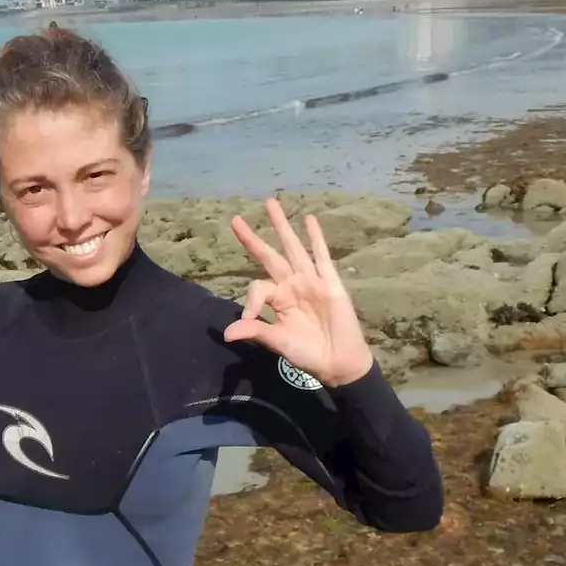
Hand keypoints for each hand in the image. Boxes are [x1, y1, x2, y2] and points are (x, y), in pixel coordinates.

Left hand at [223, 198, 373, 386]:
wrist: (339, 362)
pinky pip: (321, 256)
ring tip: (270, 203)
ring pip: (293, 248)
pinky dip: (315, 238)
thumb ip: (256, 331)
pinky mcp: (330, 282)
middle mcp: (291, 285)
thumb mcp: (278, 341)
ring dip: (281, 226)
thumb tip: (227, 334)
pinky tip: (308, 219)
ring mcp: (311, 280)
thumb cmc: (307, 353)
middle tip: (235, 220)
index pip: (257, 287)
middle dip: (254, 238)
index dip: (249, 300)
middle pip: (269, 255)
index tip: (247, 318)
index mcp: (277, 299)